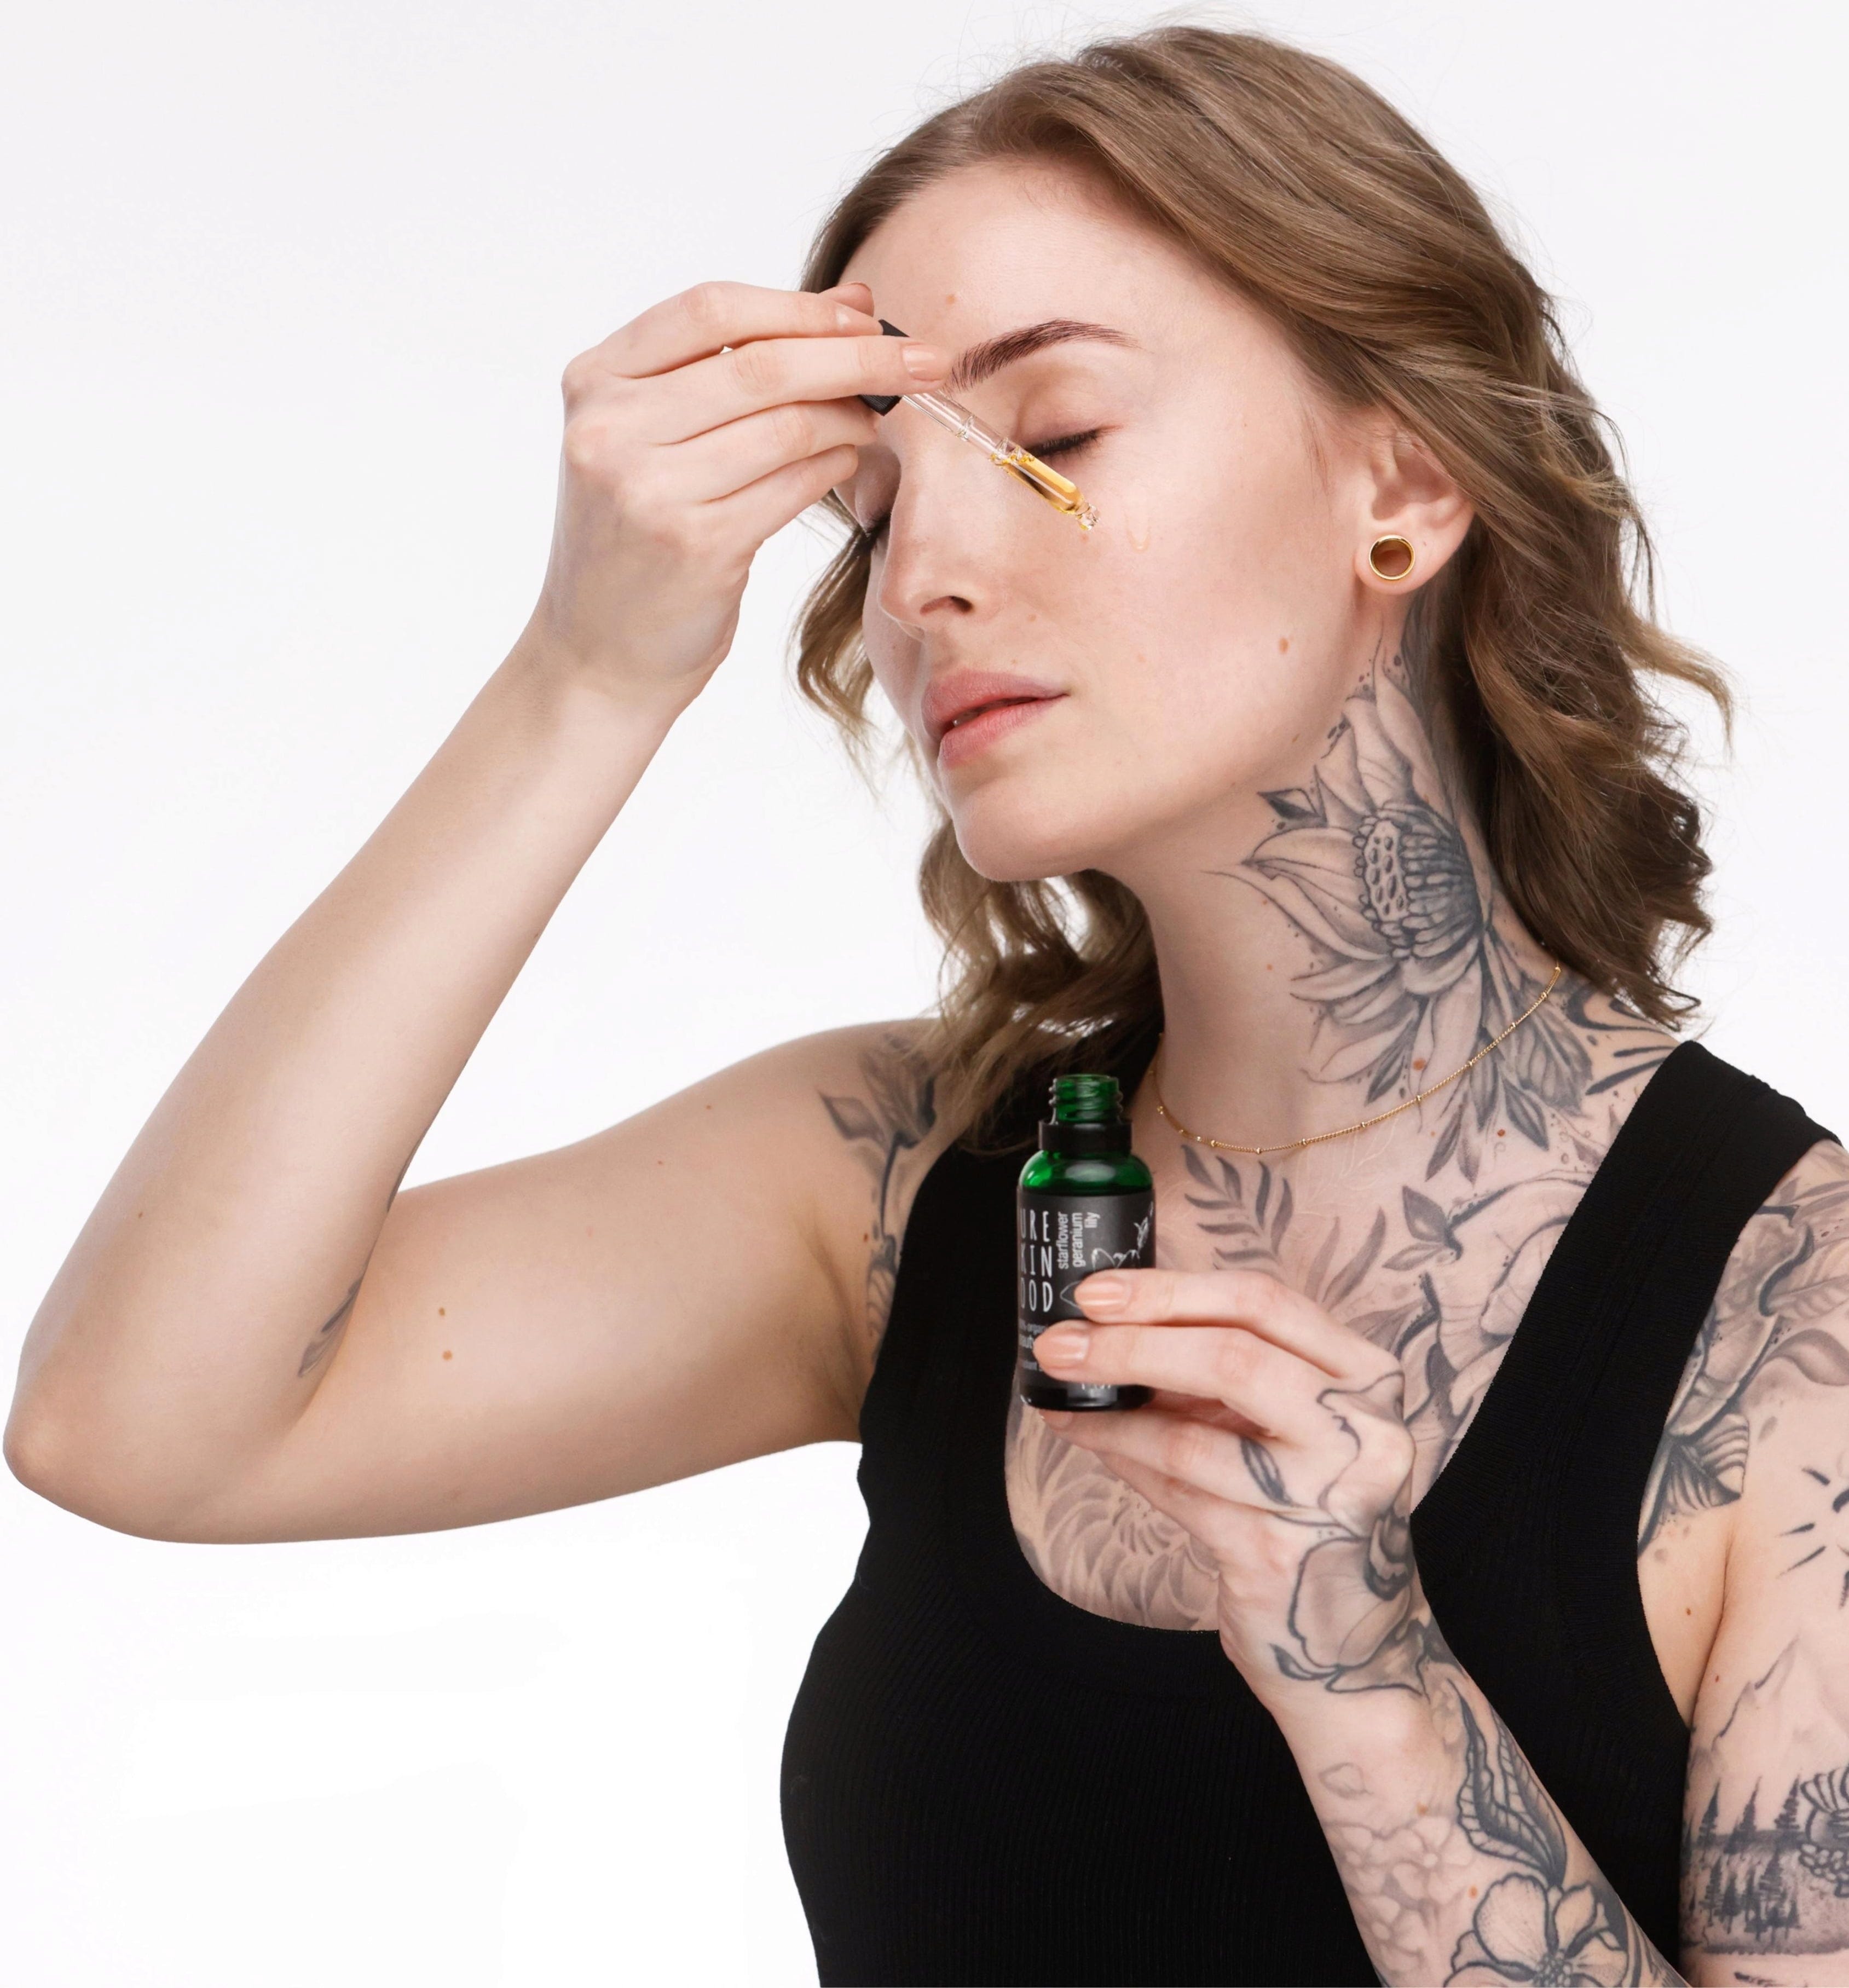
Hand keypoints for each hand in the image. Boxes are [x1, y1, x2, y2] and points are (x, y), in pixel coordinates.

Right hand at [517, 278, 943, 707]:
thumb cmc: (638, 537)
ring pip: (787, 425)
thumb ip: (731, 368)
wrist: (596, 654)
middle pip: (762, 365)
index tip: (867, 315)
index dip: (802, 307)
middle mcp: (611, 428)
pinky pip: (793, 485)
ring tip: (875, 418)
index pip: (713, 310)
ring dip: (852, 417)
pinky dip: (835, 466)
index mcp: (595, 380)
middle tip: (926, 359)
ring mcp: (649, 488)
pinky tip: (849, 460)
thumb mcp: (652, 438)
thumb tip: (854, 304)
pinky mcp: (695, 544)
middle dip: (859, 356)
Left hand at [1031, 1267, 1431, 1696]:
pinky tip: (1092, 1443)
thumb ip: (1226, 1375)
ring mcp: (1329, 1497)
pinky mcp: (1279, 1557)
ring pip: (1191, 1435)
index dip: (1170, 1291)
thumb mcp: (1290, 1428)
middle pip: (1231, 1356)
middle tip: (1059, 1342)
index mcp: (1368, 1376)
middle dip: (1129, 1342)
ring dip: (1110, 1412)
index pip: (1263, 1302)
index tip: (1096, 1291)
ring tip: (1059, 1396)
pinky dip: (1125, 1461)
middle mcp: (1364, 1431)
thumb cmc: (1308, 1514)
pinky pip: (1180, 1493)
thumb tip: (1113, 1325)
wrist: (1350, 1648)